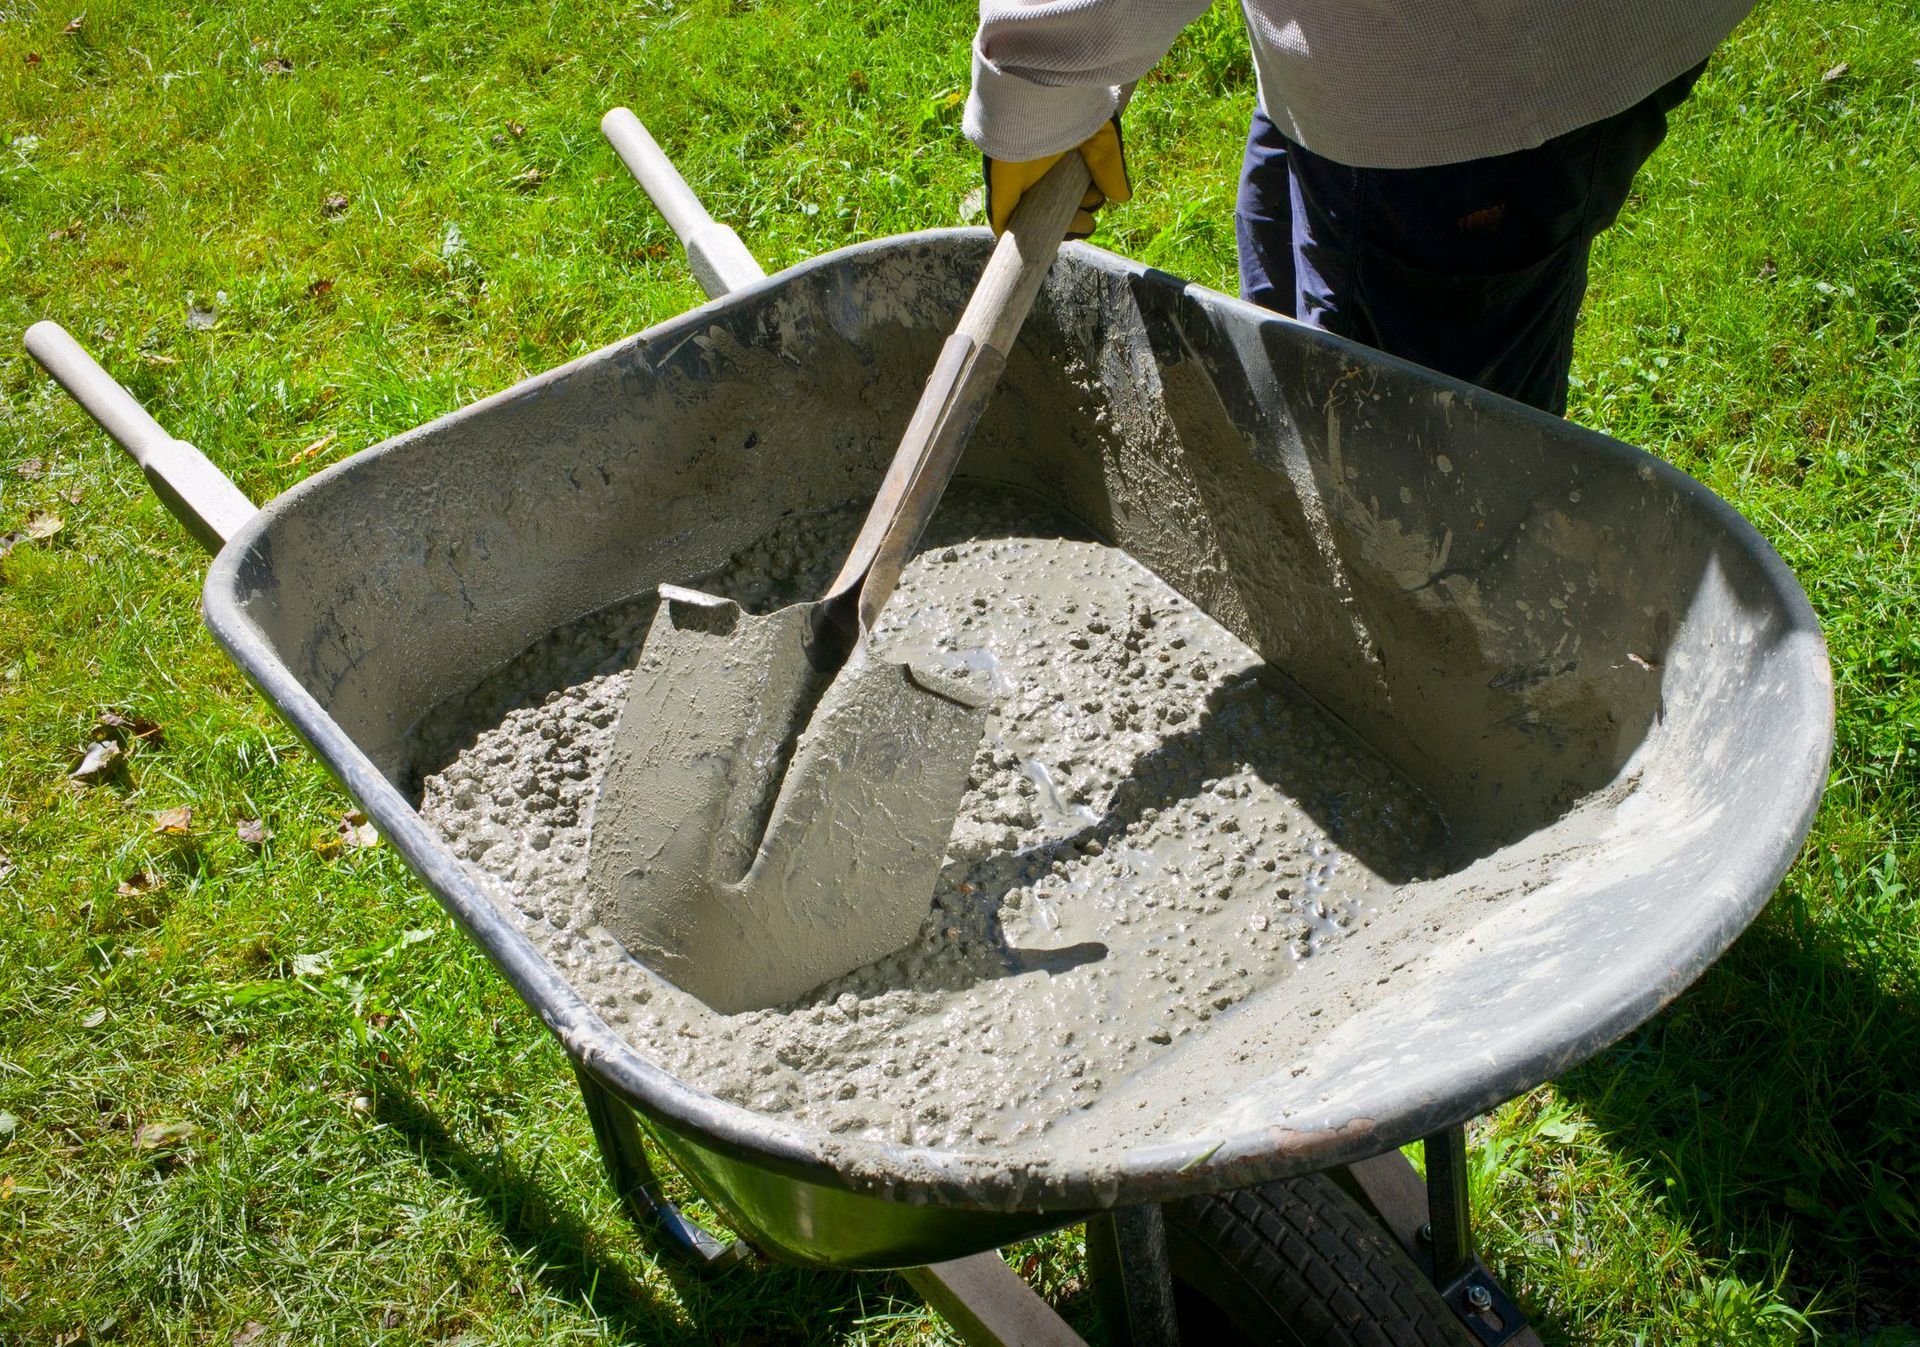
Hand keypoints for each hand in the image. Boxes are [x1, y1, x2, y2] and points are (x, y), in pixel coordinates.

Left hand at [983, 116, 1130, 237]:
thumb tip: (1122, 197)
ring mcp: (1017, 181)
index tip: (1096, 198)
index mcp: (1058, 151)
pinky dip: (1022, 236)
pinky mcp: (1001, 191)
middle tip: (1087, 221)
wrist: (1036, 101)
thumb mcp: (1101, 140)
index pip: (1070, 184)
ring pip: (1034, 216)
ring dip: (1056, 227)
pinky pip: (1006, 222)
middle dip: (1074, 218)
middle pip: (1053, 203)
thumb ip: (1110, 169)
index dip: (1085, 198)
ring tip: (1079, 226)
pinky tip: (1044, 242)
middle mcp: (1037, 167)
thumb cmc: (1069, 111)